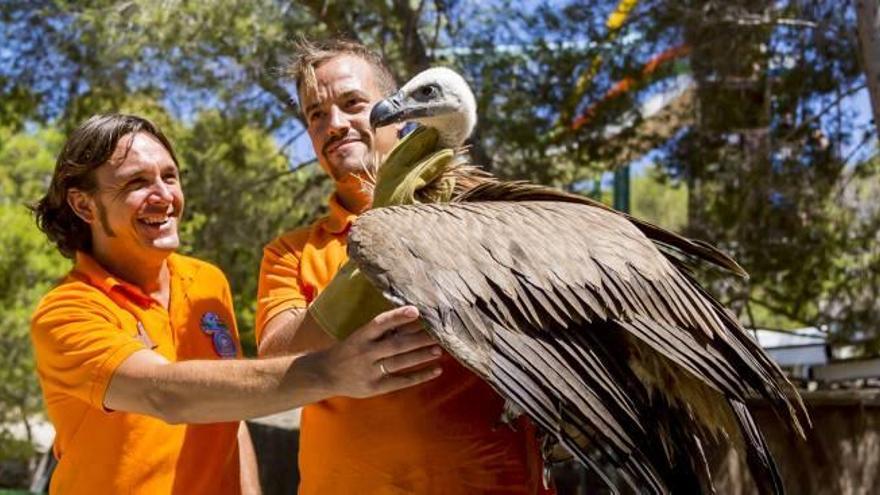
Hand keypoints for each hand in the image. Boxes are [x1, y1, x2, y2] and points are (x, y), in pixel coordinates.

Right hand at [312, 305, 441, 397]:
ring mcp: (369, 371)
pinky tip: (436, 370)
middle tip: (439, 332)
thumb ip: (381, 332)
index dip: (398, 316)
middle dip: (419, 338)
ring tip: (439, 349)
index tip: (416, 310)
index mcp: (360, 336)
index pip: (380, 323)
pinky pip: (401, 381)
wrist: (324, 375)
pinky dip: (419, 376)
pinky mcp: (375, 387)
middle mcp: (365, 353)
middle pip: (396, 344)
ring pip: (400, 362)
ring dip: (421, 355)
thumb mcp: (359, 337)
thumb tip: (412, 319)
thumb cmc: (349, 350)